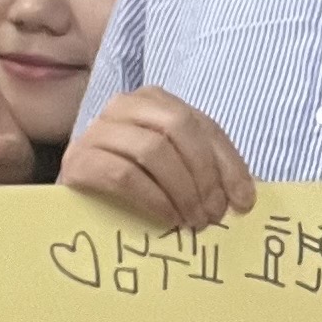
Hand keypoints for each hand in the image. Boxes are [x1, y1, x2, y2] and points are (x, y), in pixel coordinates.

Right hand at [57, 86, 255, 229]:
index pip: (203, 126)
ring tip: (192, 221)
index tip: (243, 202)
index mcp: (155, 100)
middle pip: (178, 128)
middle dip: (204, 175)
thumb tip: (244, 199)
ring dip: (182, 190)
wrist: (77, 204)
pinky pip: (123, 175)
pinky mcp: (78, 160)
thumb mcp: (177, 172)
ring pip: (152, 149)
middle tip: (213, 215)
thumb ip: (208, 173)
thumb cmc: (135, 186)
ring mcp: (96, 131)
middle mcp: (123, 106)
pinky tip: (167, 218)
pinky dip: (153, 199)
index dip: (229, 164)